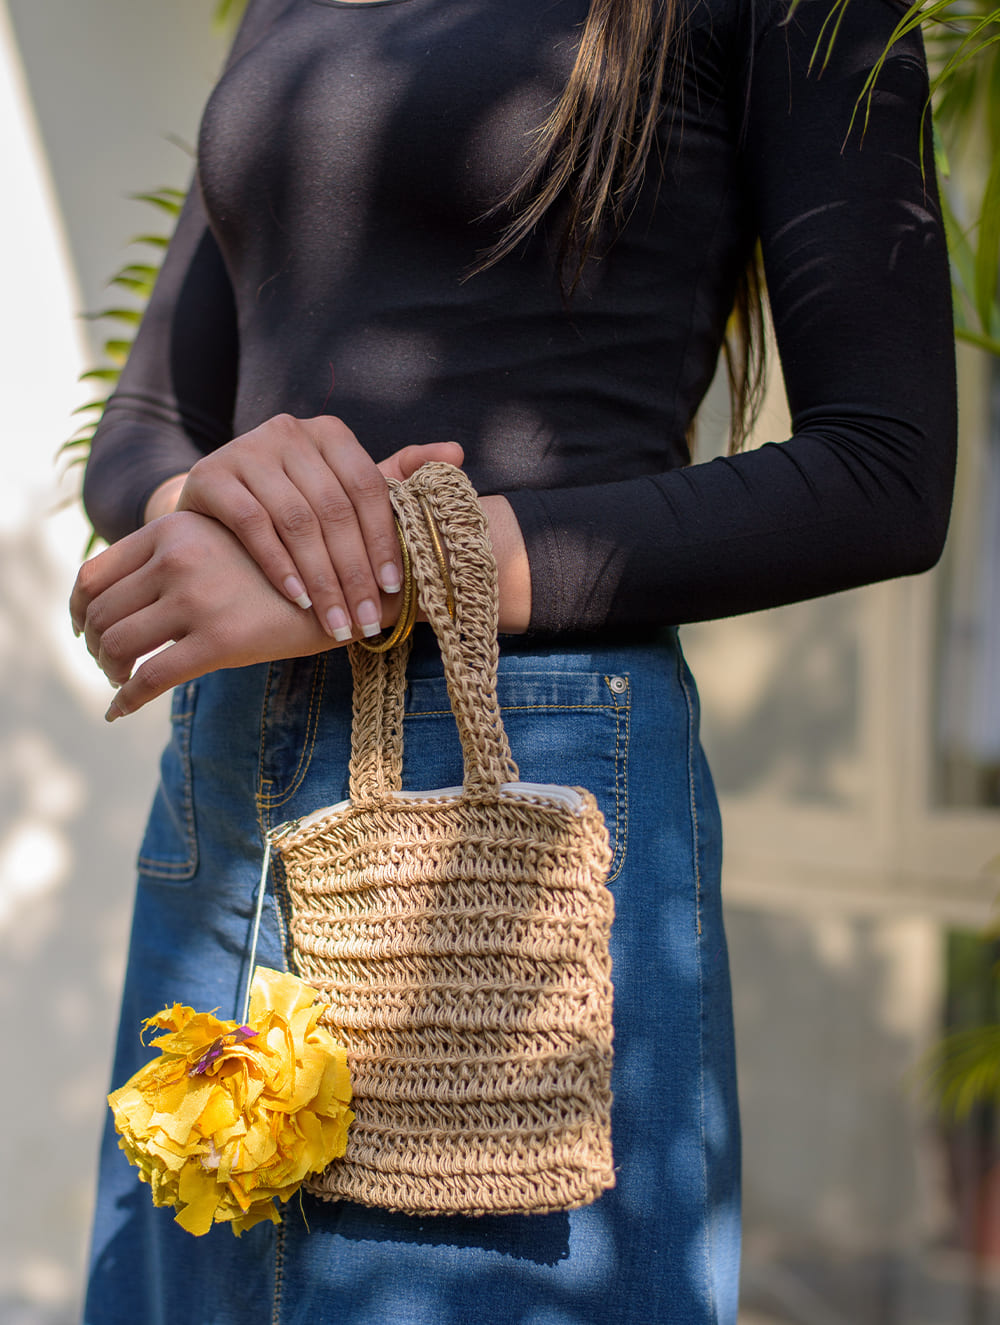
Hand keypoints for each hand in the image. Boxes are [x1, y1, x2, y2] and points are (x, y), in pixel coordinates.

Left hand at [69, 511, 354, 719]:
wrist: (347, 586)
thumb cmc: (284, 570)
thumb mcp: (226, 543)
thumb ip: (176, 556)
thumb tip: (121, 597)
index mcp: (173, 528)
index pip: (95, 572)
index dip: (80, 608)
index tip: (85, 629)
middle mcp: (177, 558)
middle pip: (101, 612)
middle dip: (96, 646)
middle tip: (108, 665)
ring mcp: (197, 599)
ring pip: (117, 644)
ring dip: (109, 671)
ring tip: (121, 682)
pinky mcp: (218, 641)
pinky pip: (149, 678)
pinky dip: (126, 699)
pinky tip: (121, 709)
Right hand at [173, 414, 462, 640]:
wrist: (214, 507)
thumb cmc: (293, 503)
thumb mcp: (344, 489)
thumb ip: (396, 476)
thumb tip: (456, 453)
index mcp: (330, 434)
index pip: (367, 488)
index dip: (383, 540)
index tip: (394, 588)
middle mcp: (289, 431)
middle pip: (334, 509)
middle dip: (354, 572)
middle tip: (367, 620)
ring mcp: (247, 449)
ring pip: (296, 520)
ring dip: (321, 578)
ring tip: (337, 620)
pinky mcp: (211, 474)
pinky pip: (253, 524)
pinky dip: (279, 565)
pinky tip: (298, 598)